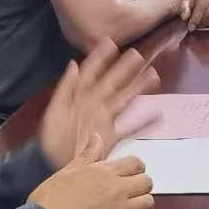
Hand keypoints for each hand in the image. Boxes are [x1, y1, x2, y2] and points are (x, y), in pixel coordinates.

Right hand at [27, 132, 154, 208]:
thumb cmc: (50, 202)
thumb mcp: (67, 172)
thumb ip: (88, 155)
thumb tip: (97, 138)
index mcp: (105, 173)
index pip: (136, 163)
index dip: (134, 168)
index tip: (130, 174)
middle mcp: (117, 190)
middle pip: (146, 182)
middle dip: (140, 185)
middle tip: (130, 191)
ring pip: (148, 203)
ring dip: (141, 204)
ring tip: (129, 208)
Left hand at [38, 42, 158, 171]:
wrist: (55, 166)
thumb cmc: (52, 140)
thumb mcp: (54, 112)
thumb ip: (65, 88)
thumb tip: (74, 64)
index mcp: (79, 96)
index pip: (91, 72)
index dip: (99, 57)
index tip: (111, 42)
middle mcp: (94, 104)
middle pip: (112, 82)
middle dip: (124, 68)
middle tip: (138, 54)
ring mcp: (104, 119)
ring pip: (124, 98)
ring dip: (138, 88)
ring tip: (154, 76)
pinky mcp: (111, 136)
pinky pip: (129, 126)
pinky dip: (143, 121)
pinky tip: (157, 114)